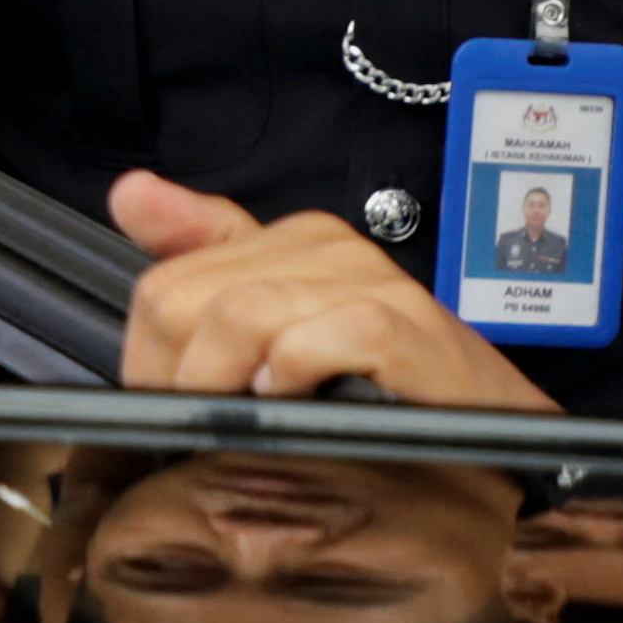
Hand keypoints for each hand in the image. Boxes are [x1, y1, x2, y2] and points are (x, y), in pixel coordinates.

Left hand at [106, 171, 562, 409]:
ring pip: (243, 317)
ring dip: (230, 388)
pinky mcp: (405, 326)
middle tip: (203, 431)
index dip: (150, 359)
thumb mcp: (283, 326)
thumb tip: (129, 191)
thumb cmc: (387, 387)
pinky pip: (322, 338)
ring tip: (254, 422)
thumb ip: (204, 257)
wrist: (493, 430)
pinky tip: (303, 406)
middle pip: (189, 302)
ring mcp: (370, 282)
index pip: (164, 286)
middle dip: (179, 380)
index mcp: (288, 243)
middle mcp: (327, 249)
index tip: (165, 407)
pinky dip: (298, 376)